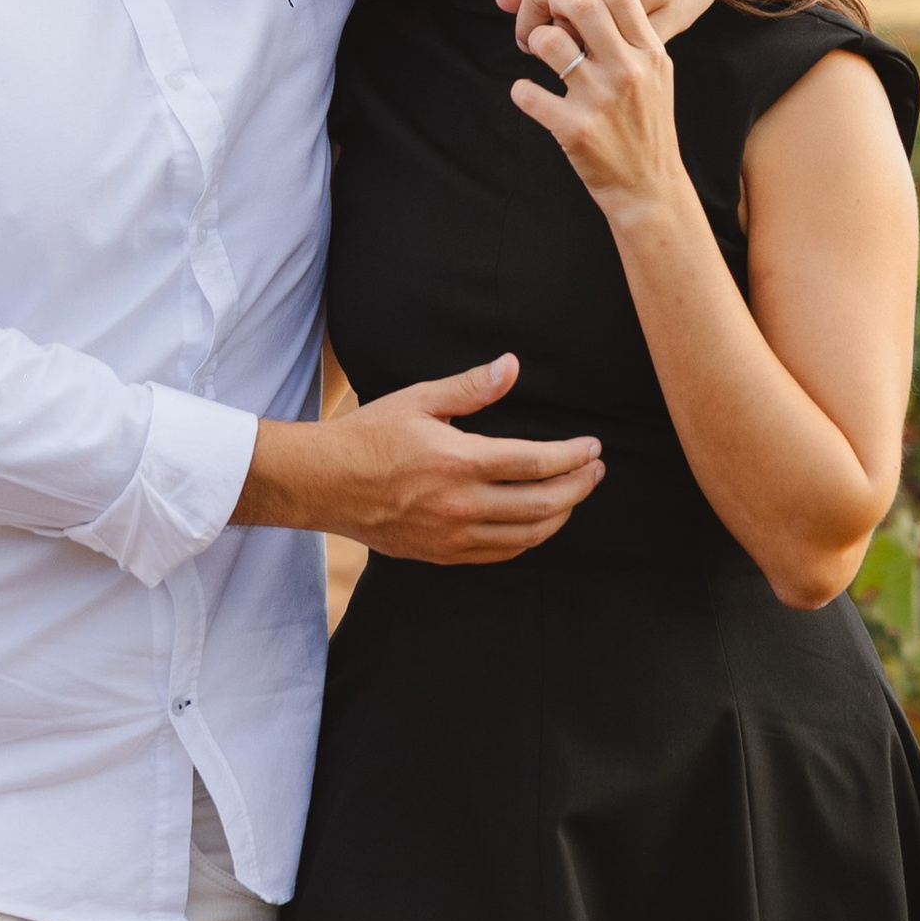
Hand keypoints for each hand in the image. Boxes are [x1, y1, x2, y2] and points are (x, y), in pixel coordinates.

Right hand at [238, 355, 602, 564]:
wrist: (323, 483)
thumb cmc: (369, 435)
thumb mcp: (419, 399)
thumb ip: (470, 387)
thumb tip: (512, 366)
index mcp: (459, 461)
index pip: (536, 463)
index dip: (573, 457)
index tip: (592, 447)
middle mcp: (461, 505)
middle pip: (543, 505)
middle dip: (579, 487)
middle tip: (596, 470)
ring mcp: (452, 535)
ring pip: (528, 535)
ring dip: (561, 515)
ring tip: (574, 494)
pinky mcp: (442, 554)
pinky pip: (501, 553)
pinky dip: (529, 538)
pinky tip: (537, 521)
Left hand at [499, 0, 740, 52]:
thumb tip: (501, 2)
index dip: (527, 25)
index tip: (526, 39)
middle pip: (568, 21)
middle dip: (555, 38)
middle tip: (554, 45)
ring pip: (604, 37)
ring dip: (587, 49)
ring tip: (582, 49)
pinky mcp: (680, 10)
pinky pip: (638, 46)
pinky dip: (621, 52)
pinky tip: (614, 50)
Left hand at [512, 0, 689, 221]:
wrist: (649, 187)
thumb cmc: (646, 124)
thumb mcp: (655, 75)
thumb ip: (631, 36)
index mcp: (651, 54)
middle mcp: (629, 72)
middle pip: (583, 6)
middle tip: (546, 9)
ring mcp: (601, 101)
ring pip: (550, 42)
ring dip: (536, 40)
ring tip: (540, 51)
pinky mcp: (574, 129)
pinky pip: (528, 93)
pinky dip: (522, 91)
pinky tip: (531, 94)